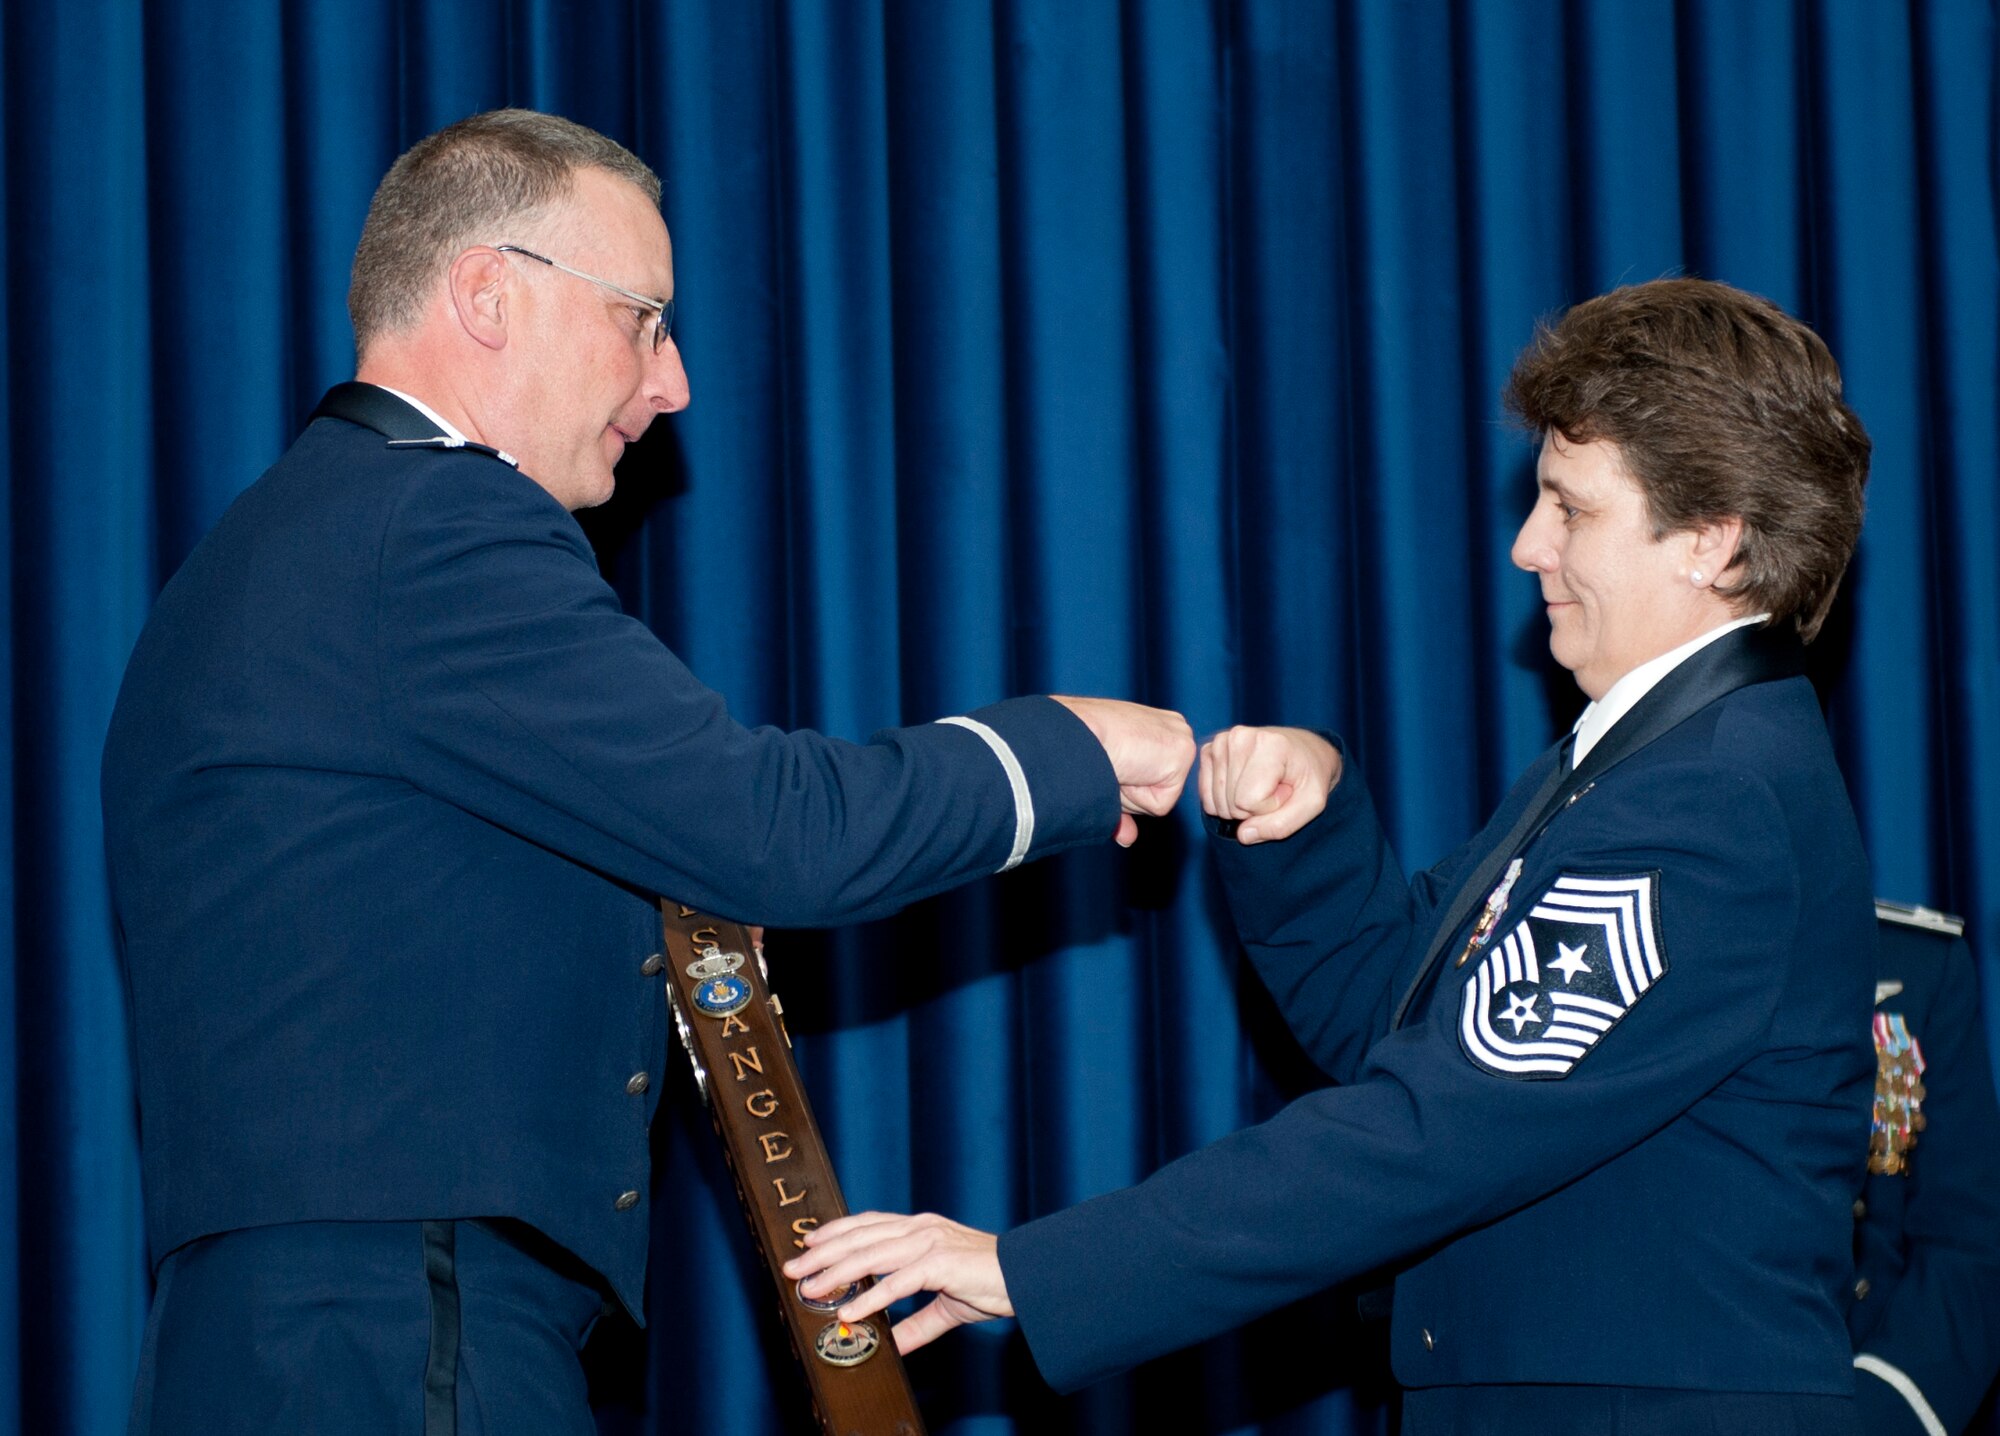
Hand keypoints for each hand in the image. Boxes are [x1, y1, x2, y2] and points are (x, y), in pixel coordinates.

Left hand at [781, 1211, 1009, 1355]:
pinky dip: (870, 1297)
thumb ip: (915, 1324)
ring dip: (837, 1274)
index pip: (869, 1223)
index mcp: (920, 1229)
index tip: (810, 1243)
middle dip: (824, 1253)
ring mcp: (928, 1243)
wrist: (1027, 1278)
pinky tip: (850, 1311)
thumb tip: (890, 1344)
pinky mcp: (939, 1264)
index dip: (837, 1231)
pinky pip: (897, 1283)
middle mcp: (920, 1229)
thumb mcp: (945, 1307)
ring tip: (811, 1289)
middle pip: (861, 1237)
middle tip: (794, 1268)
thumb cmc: (990, 1285)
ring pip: (871, 1255)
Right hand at [1051, 696, 1195, 845]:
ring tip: (1118, 766)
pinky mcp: (1182, 754)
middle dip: (1132, 792)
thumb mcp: (1109, 774)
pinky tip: (1128, 769)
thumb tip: (1128, 839)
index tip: (1110, 763)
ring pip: (1161, 798)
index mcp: (1159, 726)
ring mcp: (1182, 739)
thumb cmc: (1083, 742)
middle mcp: (1176, 728)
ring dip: (1133, 795)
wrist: (1079, 729)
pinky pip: (1161, 804)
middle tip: (1112, 766)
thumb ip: (1123, 804)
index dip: (1130, 785)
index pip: (1157, 775)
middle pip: (1162, 788)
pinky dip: (1138, 798)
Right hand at [1199, 726, 1340, 843]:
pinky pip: (1206, 796)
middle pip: (1231, 803)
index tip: (1286, 790)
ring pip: (1217, 802)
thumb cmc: (1310, 777)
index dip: (1270, 807)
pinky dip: (1224, 800)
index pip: (1249, 801)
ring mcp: (1221, 742)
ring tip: (1262, 784)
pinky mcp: (1209, 750)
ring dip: (1240, 805)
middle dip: (1254, 808)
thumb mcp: (1312, 804)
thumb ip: (1281, 825)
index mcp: (1270, 744)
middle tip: (1274, 788)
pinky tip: (1244, 784)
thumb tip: (1243, 835)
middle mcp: (1240, 737)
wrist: (1305, 751)